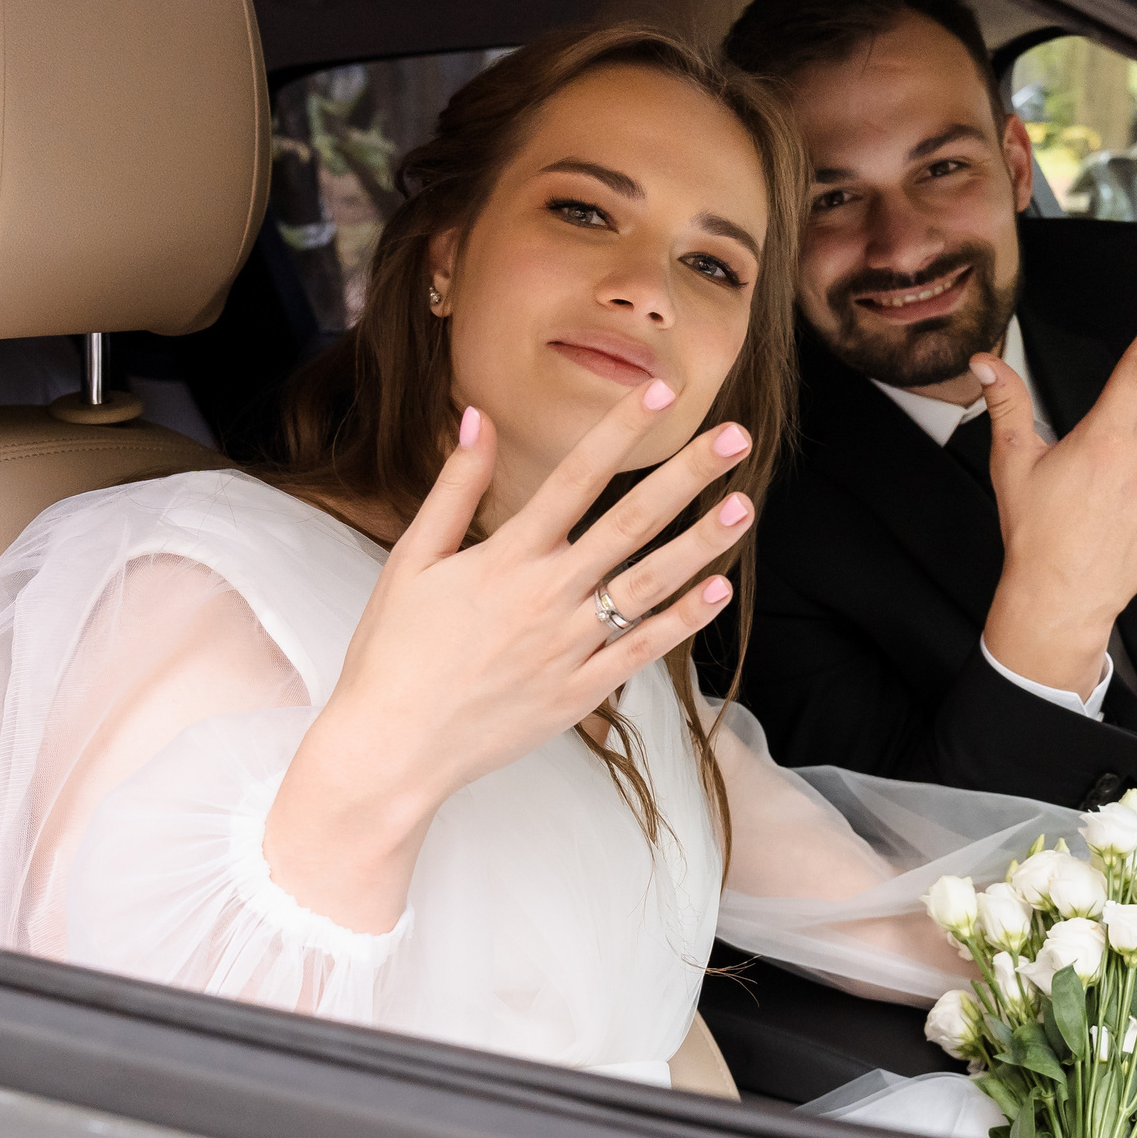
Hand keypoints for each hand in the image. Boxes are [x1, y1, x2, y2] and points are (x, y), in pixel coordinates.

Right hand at [263, 382, 756, 929]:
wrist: (392, 746)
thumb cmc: (393, 650)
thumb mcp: (413, 559)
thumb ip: (454, 487)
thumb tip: (477, 416)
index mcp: (505, 557)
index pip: (574, 476)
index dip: (620, 430)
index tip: (659, 391)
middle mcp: (546, 595)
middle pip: (629, 524)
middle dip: (685, 476)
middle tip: (735, 439)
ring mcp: (568, 646)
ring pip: (648, 586)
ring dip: (700, 545)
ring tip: (744, 507)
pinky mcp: (579, 692)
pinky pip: (642, 651)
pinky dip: (681, 622)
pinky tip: (718, 591)